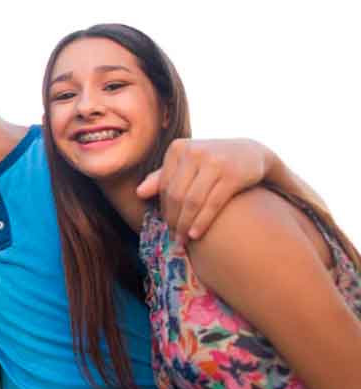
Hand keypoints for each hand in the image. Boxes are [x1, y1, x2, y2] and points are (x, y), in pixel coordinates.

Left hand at [135, 138, 269, 242]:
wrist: (251, 153)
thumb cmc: (212, 162)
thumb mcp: (187, 164)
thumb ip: (162, 177)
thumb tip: (138, 193)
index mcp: (178, 148)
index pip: (164, 185)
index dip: (163, 209)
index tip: (165, 226)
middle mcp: (194, 152)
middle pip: (176, 194)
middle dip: (173, 220)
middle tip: (173, 238)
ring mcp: (214, 162)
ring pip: (192, 201)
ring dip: (185, 224)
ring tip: (183, 240)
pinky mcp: (233, 174)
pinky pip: (212, 203)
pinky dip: (202, 221)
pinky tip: (196, 234)